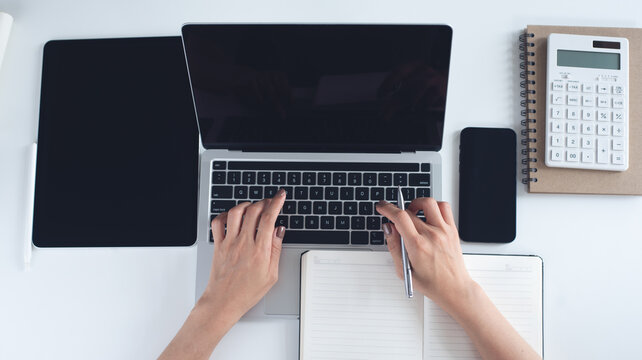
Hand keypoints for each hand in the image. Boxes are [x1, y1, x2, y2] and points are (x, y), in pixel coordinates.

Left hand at [203, 189, 286, 320]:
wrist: (224, 301)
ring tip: (253, 207)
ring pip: (236, 212)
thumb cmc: (247, 292)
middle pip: (254, 211)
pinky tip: (233, 216)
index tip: (280, 196)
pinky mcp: (218, 245)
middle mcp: (244, 243)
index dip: (276, 203)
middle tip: (269, 202)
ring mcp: (229, 243)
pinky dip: (226, 214)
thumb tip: (279, 231)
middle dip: (264, 202)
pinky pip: (218, 222)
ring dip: (246, 205)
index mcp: (259, 251)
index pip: (269, 218)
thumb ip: (276, 250)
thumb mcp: (271, 275)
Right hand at [376, 198, 475, 313]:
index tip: (382, 207)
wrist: (454, 289)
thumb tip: (388, 228)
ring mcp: (444, 231)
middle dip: (398, 213)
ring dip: (417, 204)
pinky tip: (428, 214)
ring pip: (428, 203)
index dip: (387, 208)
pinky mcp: (452, 230)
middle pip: (410, 212)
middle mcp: (432, 235)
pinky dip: (434, 206)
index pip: (399, 217)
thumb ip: (393, 247)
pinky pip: (444, 207)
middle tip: (396, 221)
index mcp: (417, 246)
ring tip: (412, 212)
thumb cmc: (432, 283)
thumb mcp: (403, 271)